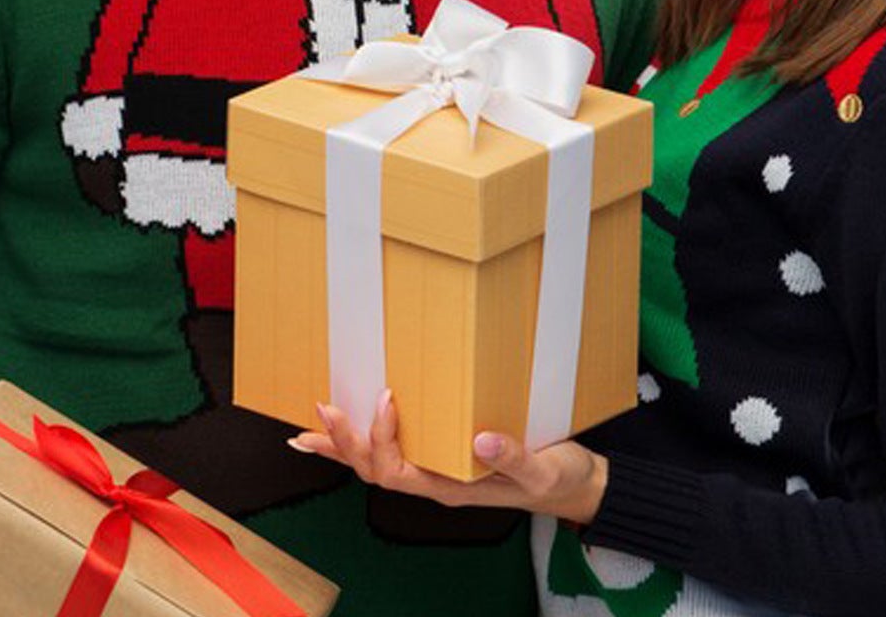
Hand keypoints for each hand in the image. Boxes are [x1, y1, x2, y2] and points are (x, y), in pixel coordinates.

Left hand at [288, 389, 607, 524]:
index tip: (388, 397)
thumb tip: (482, 440)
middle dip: (346, 442)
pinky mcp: (445, 456)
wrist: (573, 487)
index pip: (398, 470)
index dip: (383, 437)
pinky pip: (396, 451)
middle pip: (376, 469)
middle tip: (324, 409)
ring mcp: (438, 471)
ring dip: (345, 445)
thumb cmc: (558, 478)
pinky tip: (351, 426)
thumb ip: (514, 459)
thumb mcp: (544, 469)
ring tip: (312, 427)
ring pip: (379, 463)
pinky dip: (366, 440)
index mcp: (452, 488)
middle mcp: (437, 481)